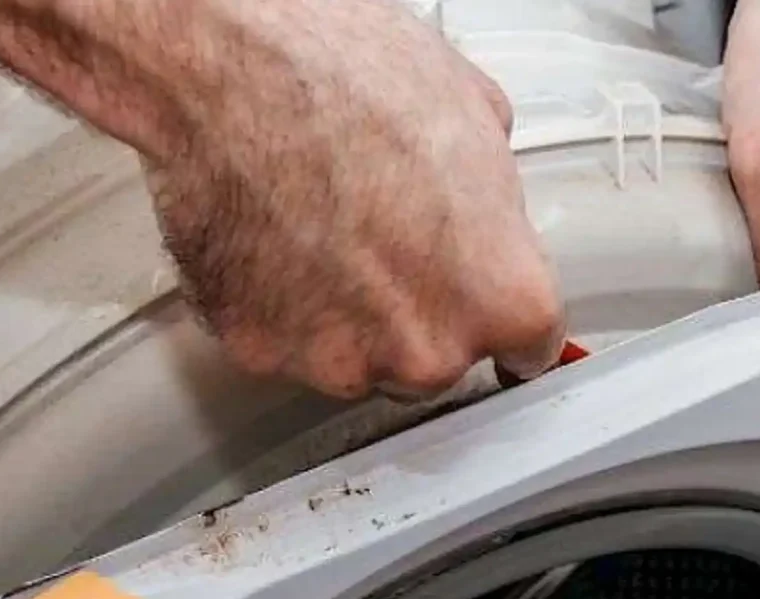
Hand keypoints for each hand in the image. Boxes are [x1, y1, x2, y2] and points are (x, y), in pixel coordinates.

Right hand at [142, 2, 564, 397]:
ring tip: (324, 225)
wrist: (229, 74)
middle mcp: (430, 350)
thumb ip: (495, 195)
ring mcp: (342, 362)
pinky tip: (275, 239)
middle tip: (388, 235)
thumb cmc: (350, 82)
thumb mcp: (477, 115)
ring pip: (362, 358)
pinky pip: (286, 343)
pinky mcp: (260, 355)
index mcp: (505, 297)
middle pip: (440, 356)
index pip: (530, 347)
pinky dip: (281, 307)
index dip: (504, 315)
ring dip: (350, 314)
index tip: (490, 312)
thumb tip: (485, 203)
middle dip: (422, 308)